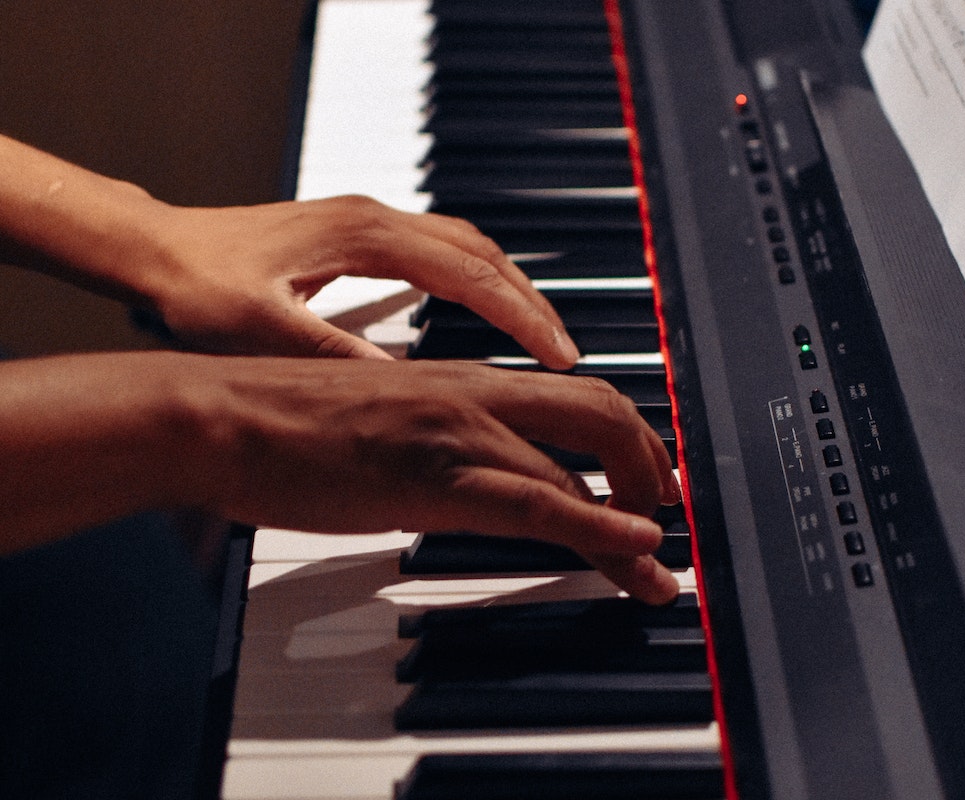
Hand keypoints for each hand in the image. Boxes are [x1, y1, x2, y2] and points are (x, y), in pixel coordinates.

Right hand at [0, 353, 678, 602]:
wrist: (217, 414)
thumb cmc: (282, 423)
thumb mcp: (381, 424)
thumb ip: (435, 442)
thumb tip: (468, 476)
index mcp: (461, 378)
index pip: (573, 395)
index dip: (627, 437)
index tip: (646, 479)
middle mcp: (474, 394)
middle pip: (602, 412)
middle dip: (652, 464)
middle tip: (668, 513)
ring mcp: (458, 432)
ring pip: (583, 462)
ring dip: (635, 518)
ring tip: (656, 566)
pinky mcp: (434, 478)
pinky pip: (540, 502)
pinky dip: (598, 527)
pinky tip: (633, 548)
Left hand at [141, 196, 579, 366]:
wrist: (152, 251)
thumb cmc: (198, 286)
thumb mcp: (267, 331)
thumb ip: (338, 357)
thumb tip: (410, 388)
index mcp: (366, 237)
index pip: (470, 274)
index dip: (522, 317)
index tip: (562, 354)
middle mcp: (376, 221)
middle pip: (483, 253)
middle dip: (531, 301)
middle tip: (567, 351)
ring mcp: (368, 224)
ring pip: (466, 247)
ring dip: (508, 288)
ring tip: (540, 334)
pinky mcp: (357, 236)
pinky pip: (440, 251)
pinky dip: (476, 281)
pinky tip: (480, 311)